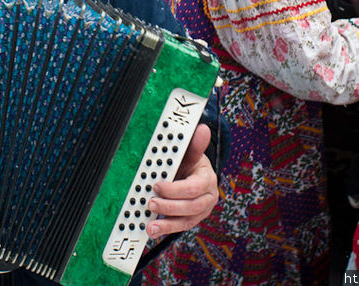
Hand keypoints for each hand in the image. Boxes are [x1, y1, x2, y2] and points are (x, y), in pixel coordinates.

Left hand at [146, 124, 217, 238]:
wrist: (192, 173)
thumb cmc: (190, 162)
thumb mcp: (191, 152)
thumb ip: (195, 144)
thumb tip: (202, 129)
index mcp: (207, 179)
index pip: (194, 187)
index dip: (175, 189)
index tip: (157, 185)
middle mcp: (208, 197)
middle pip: (191, 207)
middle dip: (169, 206)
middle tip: (150, 202)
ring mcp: (200, 211)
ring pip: (186, 221)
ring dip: (167, 224)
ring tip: (150, 225)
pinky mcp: (191, 220)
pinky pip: (180, 227)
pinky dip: (166, 229)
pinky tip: (152, 230)